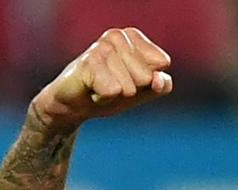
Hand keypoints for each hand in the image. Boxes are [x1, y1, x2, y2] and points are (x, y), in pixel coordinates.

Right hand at [31, 28, 172, 131]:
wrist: (75, 106)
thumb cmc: (111, 92)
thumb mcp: (144, 91)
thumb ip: (161, 85)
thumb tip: (158, 79)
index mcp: (133, 36)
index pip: (162, 62)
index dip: (149, 81)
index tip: (129, 79)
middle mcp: (117, 36)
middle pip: (147, 76)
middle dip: (133, 89)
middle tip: (113, 85)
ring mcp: (101, 47)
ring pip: (131, 86)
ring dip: (117, 95)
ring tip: (102, 88)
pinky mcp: (88, 63)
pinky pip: (113, 91)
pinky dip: (106, 99)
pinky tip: (93, 91)